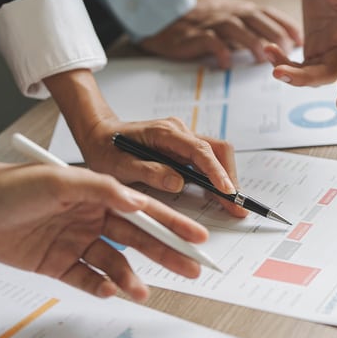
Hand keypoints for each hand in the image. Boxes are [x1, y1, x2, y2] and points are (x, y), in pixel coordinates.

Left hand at [0, 163, 209, 300]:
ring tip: (141, 292)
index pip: (146, 211)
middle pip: (139, 240)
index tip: (198, 239)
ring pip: (115, 264)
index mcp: (100, 196)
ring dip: (130, 278)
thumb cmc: (13, 185)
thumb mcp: (61, 181)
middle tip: (191, 270)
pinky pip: (86, 278)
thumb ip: (103, 190)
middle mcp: (92, 218)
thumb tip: (139, 203)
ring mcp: (75, 242)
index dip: (174, 225)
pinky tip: (108, 291)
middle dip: (167, 255)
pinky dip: (99, 286)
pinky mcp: (56, 263)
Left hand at [75, 116, 248, 218]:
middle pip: (218, 150)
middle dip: (230, 177)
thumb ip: (148, 172)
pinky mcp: (185, 148)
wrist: (99, 134)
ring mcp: (184, 138)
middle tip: (237, 205)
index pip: (200, 151)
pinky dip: (216, 177)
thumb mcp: (118, 164)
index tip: (227, 192)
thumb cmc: (105, 148)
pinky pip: (208, 160)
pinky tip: (217, 195)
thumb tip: (178, 183)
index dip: (216, 172)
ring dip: (226, 178)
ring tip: (231, 204)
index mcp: (165, 133)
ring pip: (217, 155)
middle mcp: (180, 132)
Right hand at [139, 0, 301, 68]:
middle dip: (275, 36)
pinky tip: (228, 65)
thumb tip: (278, 45)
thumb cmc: (201, 22)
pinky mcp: (196, 35)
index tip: (301, 40)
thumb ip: (251, 28)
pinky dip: (221, 53)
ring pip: (238, 29)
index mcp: (240, 10)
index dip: (286, 25)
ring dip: (253, 44)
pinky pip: (211, 42)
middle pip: (258, 20)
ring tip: (264, 59)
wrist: (164, 17)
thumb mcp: (229, 19)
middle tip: (288, 52)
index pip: (269, 14)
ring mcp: (213, 23)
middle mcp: (230, 13)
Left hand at [270, 0, 336, 110]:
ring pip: (314, 74)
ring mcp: (331, 47)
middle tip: (278, 72)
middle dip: (305, 79)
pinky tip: (270, 49)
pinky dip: (285, 62)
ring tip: (269, 52)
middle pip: (331, 74)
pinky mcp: (315, 46)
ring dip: (292, 72)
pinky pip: (301, 65)